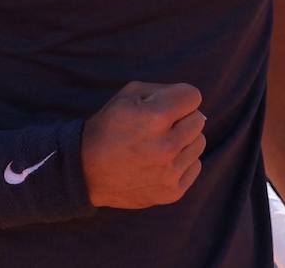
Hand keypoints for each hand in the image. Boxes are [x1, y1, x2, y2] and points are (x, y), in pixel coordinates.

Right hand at [82, 81, 206, 208]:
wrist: (85, 172)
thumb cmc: (109, 128)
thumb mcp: (129, 95)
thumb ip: (164, 91)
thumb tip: (192, 102)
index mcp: (156, 117)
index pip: (194, 97)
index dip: (179, 98)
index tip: (166, 106)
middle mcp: (167, 146)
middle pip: (199, 119)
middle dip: (182, 118)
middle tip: (159, 127)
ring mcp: (170, 172)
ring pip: (199, 142)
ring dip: (184, 140)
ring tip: (159, 144)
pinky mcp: (172, 192)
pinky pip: (195, 165)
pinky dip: (182, 162)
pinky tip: (161, 162)